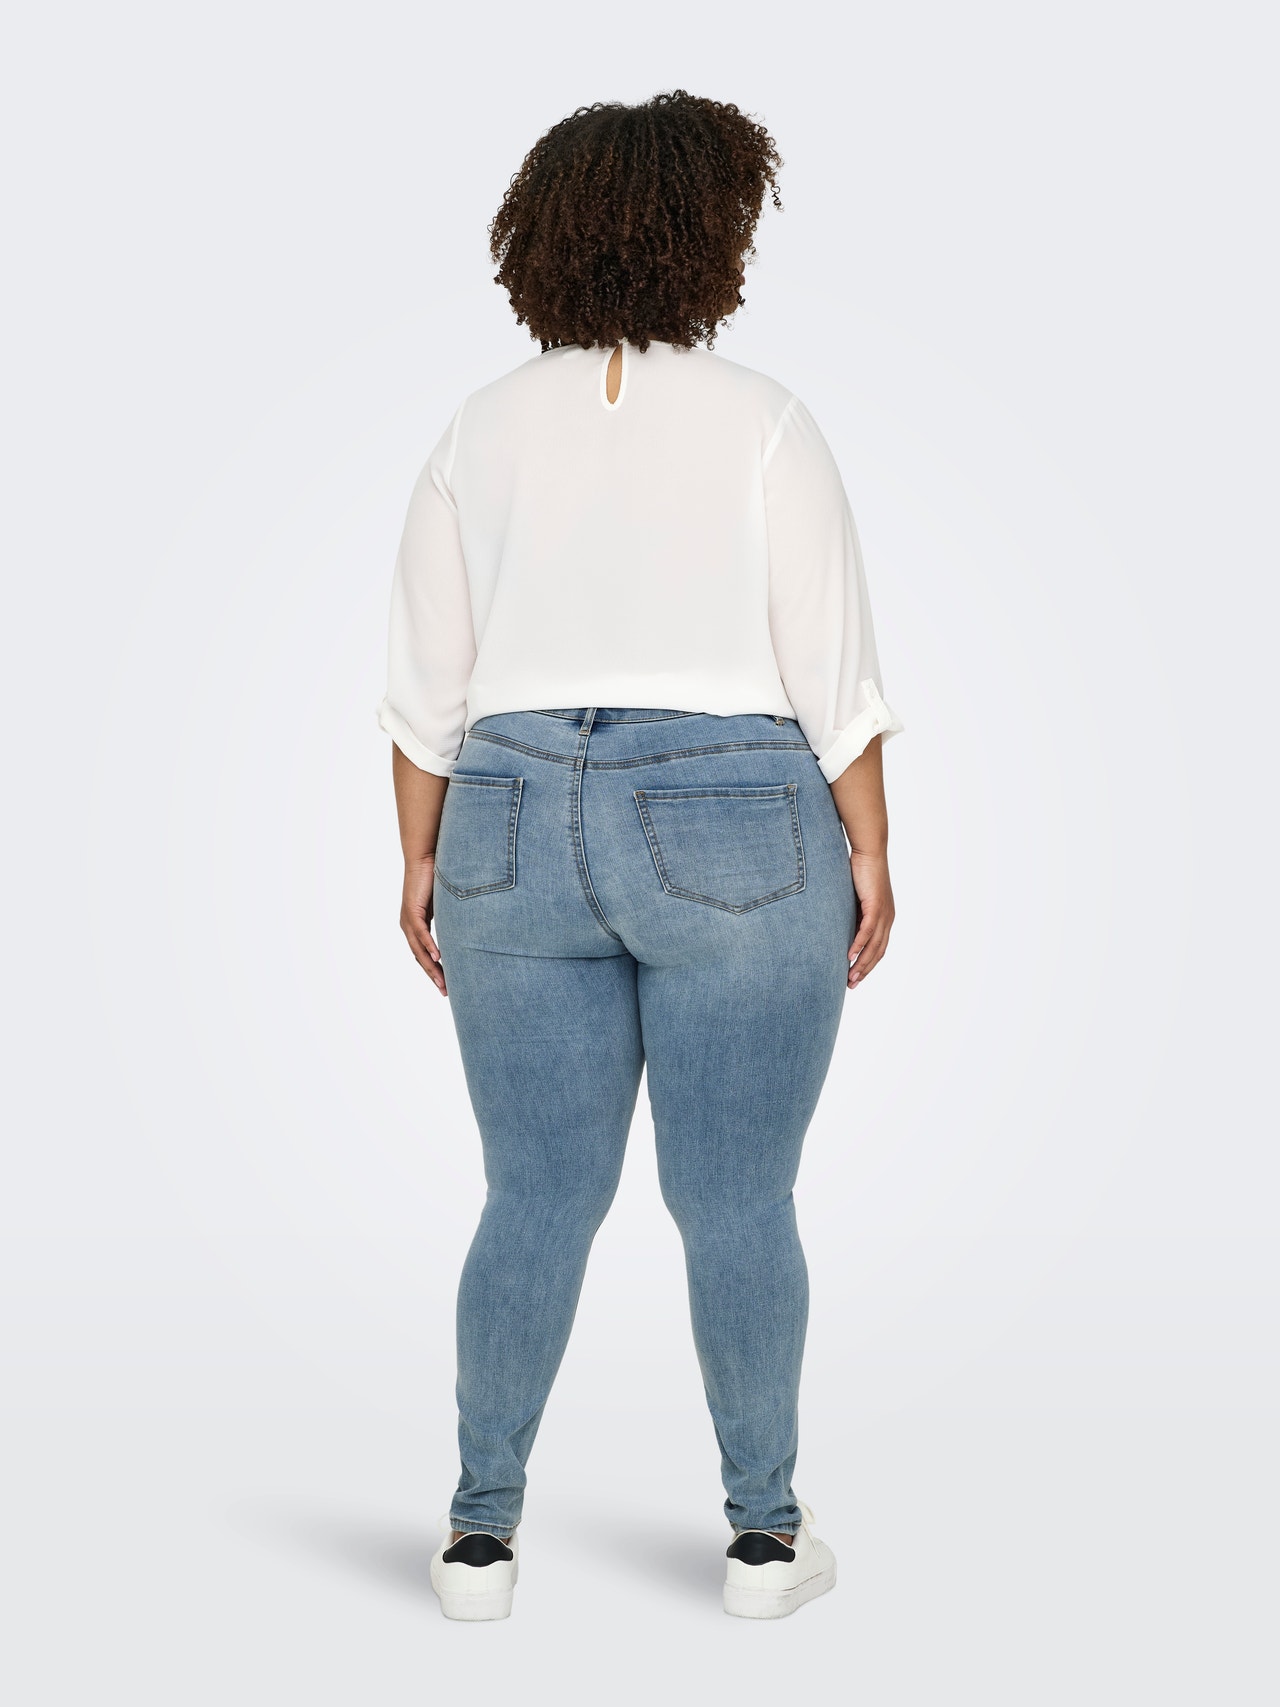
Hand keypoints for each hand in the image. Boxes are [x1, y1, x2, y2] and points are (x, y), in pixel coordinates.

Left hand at [400, 856, 446, 995]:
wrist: (426, 856)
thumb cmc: (437, 876)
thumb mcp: (447, 904)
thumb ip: (453, 918)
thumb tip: (469, 929)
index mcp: (417, 926)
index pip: (425, 955)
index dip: (435, 971)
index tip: (447, 985)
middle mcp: (409, 926)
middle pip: (421, 958)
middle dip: (434, 976)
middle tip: (445, 993)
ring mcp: (408, 919)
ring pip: (419, 950)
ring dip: (431, 968)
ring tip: (443, 983)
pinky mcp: (411, 910)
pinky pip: (421, 933)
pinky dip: (429, 946)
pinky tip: (438, 958)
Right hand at [847, 850, 894, 989]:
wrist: (869, 851)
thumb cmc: (860, 871)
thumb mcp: (855, 898)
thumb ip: (852, 914)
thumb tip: (838, 926)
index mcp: (885, 918)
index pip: (878, 948)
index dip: (868, 965)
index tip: (855, 978)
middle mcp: (888, 918)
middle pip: (878, 952)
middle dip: (864, 970)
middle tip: (851, 985)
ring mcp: (883, 913)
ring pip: (874, 945)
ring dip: (861, 963)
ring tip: (850, 977)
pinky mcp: (875, 905)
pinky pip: (866, 930)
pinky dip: (858, 945)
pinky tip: (849, 956)